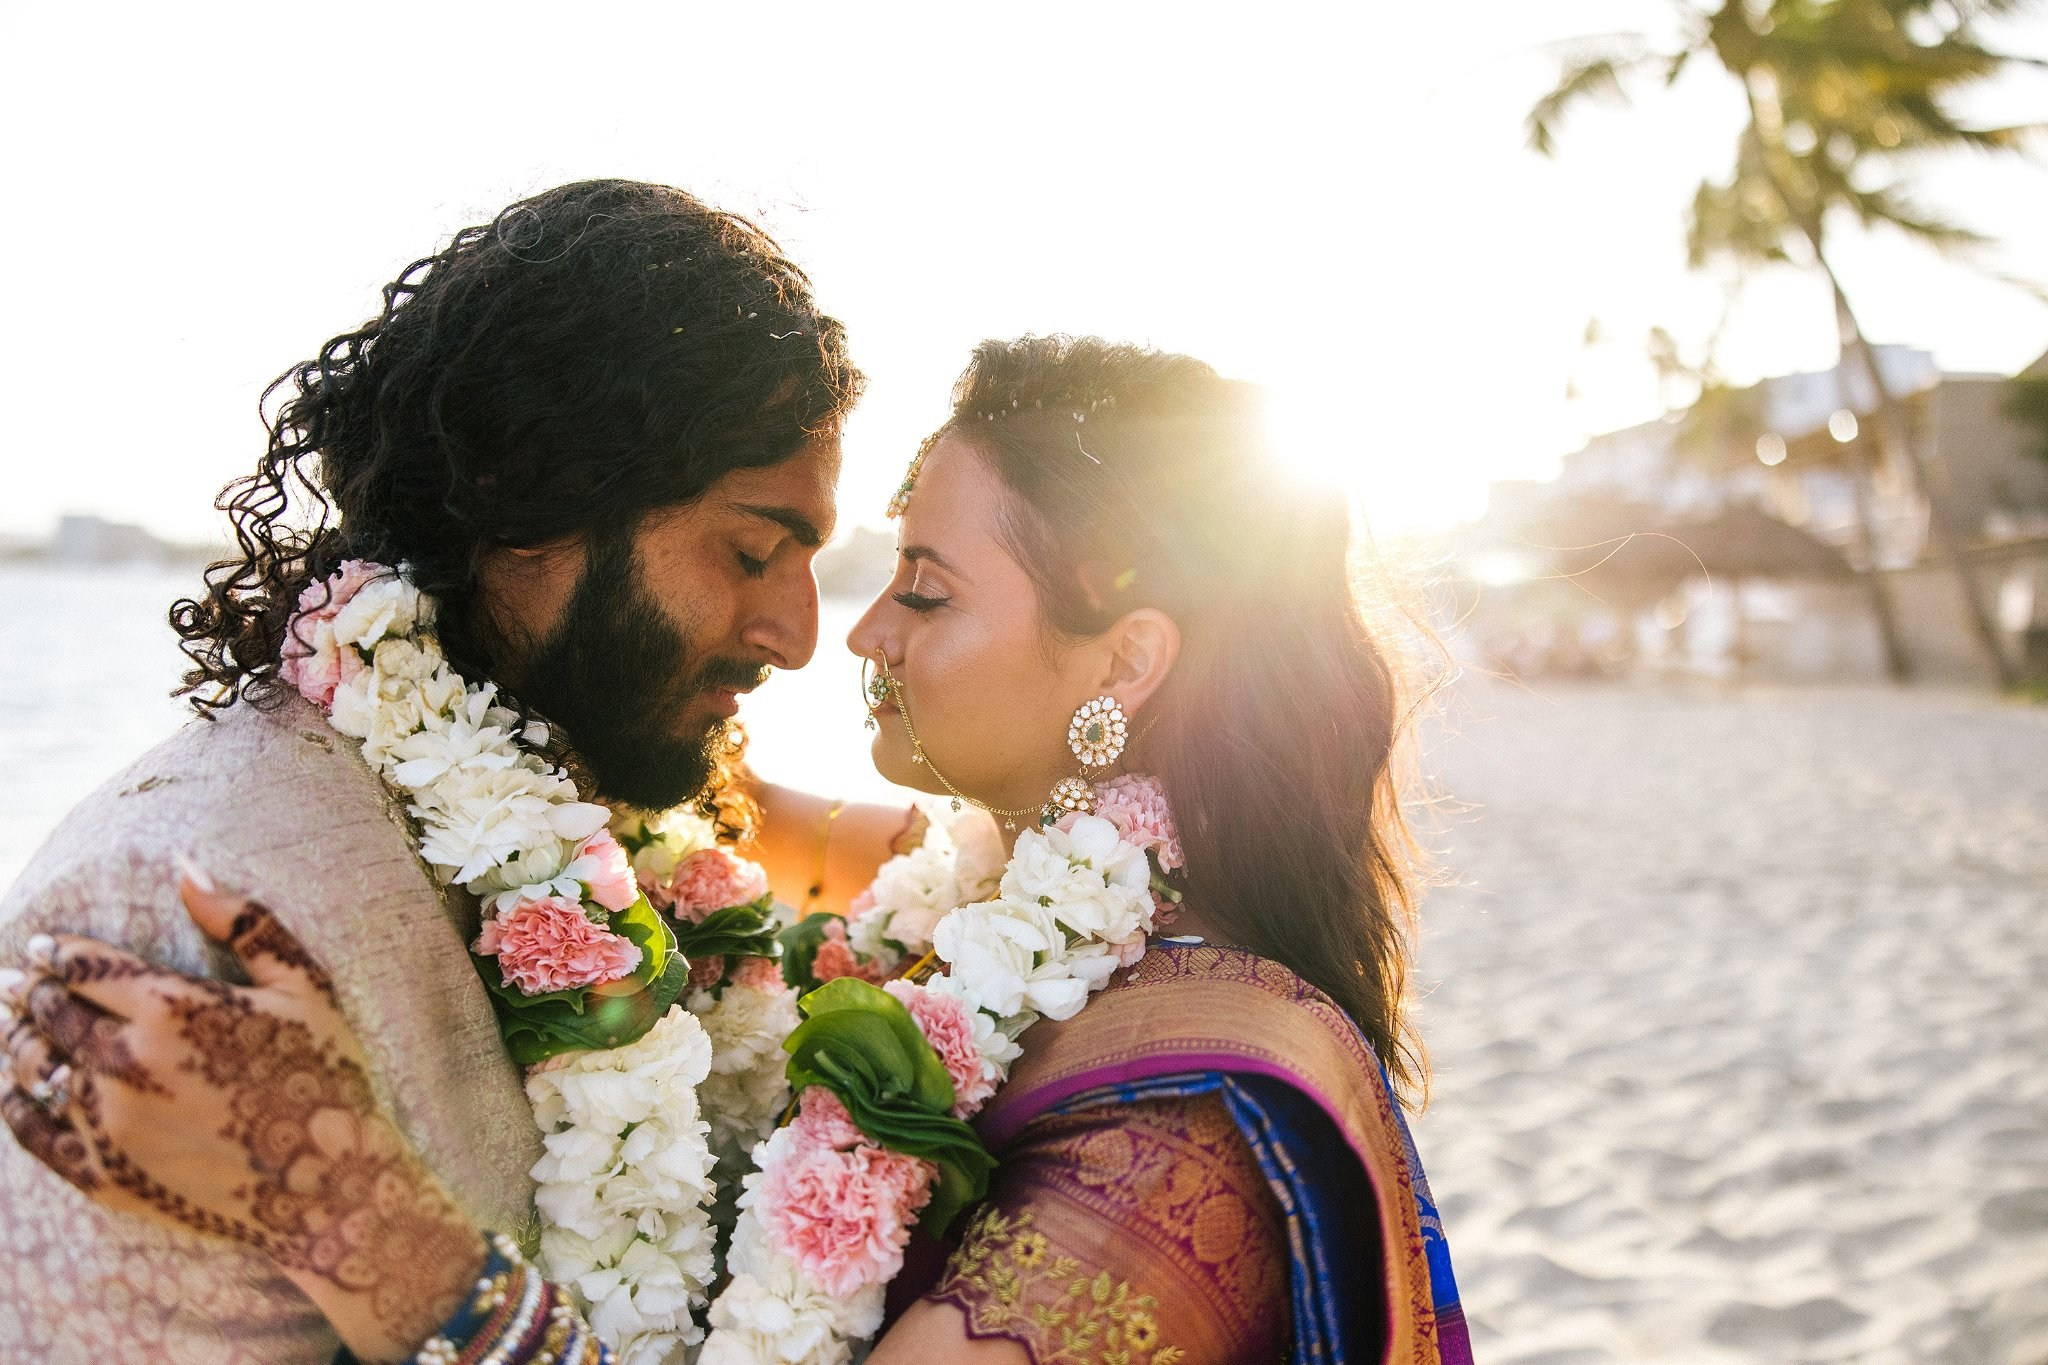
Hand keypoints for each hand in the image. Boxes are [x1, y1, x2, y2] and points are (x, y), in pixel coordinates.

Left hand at [0, 865, 486, 1362]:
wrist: (331, 1188)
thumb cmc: (327, 1076)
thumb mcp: (304, 986)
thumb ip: (243, 922)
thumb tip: (185, 866)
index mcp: (171, 1007)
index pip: (83, 965)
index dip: (55, 951)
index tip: (40, 946)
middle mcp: (126, 1062)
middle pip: (50, 1012)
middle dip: (29, 990)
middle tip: (14, 982)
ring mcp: (108, 1123)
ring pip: (33, 1067)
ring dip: (14, 1039)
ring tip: (9, 1026)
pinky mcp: (102, 1175)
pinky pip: (32, 1131)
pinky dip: (14, 1102)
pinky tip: (12, 1089)